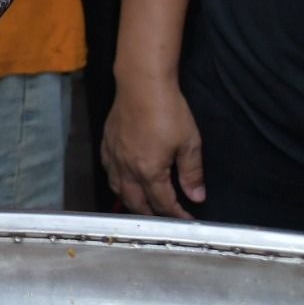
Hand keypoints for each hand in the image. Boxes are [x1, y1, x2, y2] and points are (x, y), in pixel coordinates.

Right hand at [102, 76, 205, 218]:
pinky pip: (108, 172)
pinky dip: (116, 183)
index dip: (176, 214)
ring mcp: (113, 156)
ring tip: (142, 205)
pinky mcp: (106, 144)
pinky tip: (123, 180)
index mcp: (149, 171)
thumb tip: (197, 196)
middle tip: (164, 218)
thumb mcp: (189, 143)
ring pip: (118, 189)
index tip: (187, 219)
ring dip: (131, 201)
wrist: (141, 85)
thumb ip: (191, 173)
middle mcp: (127, 168)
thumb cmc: (168, 111)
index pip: (162, 202)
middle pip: (135, 202)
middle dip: (151, 214)